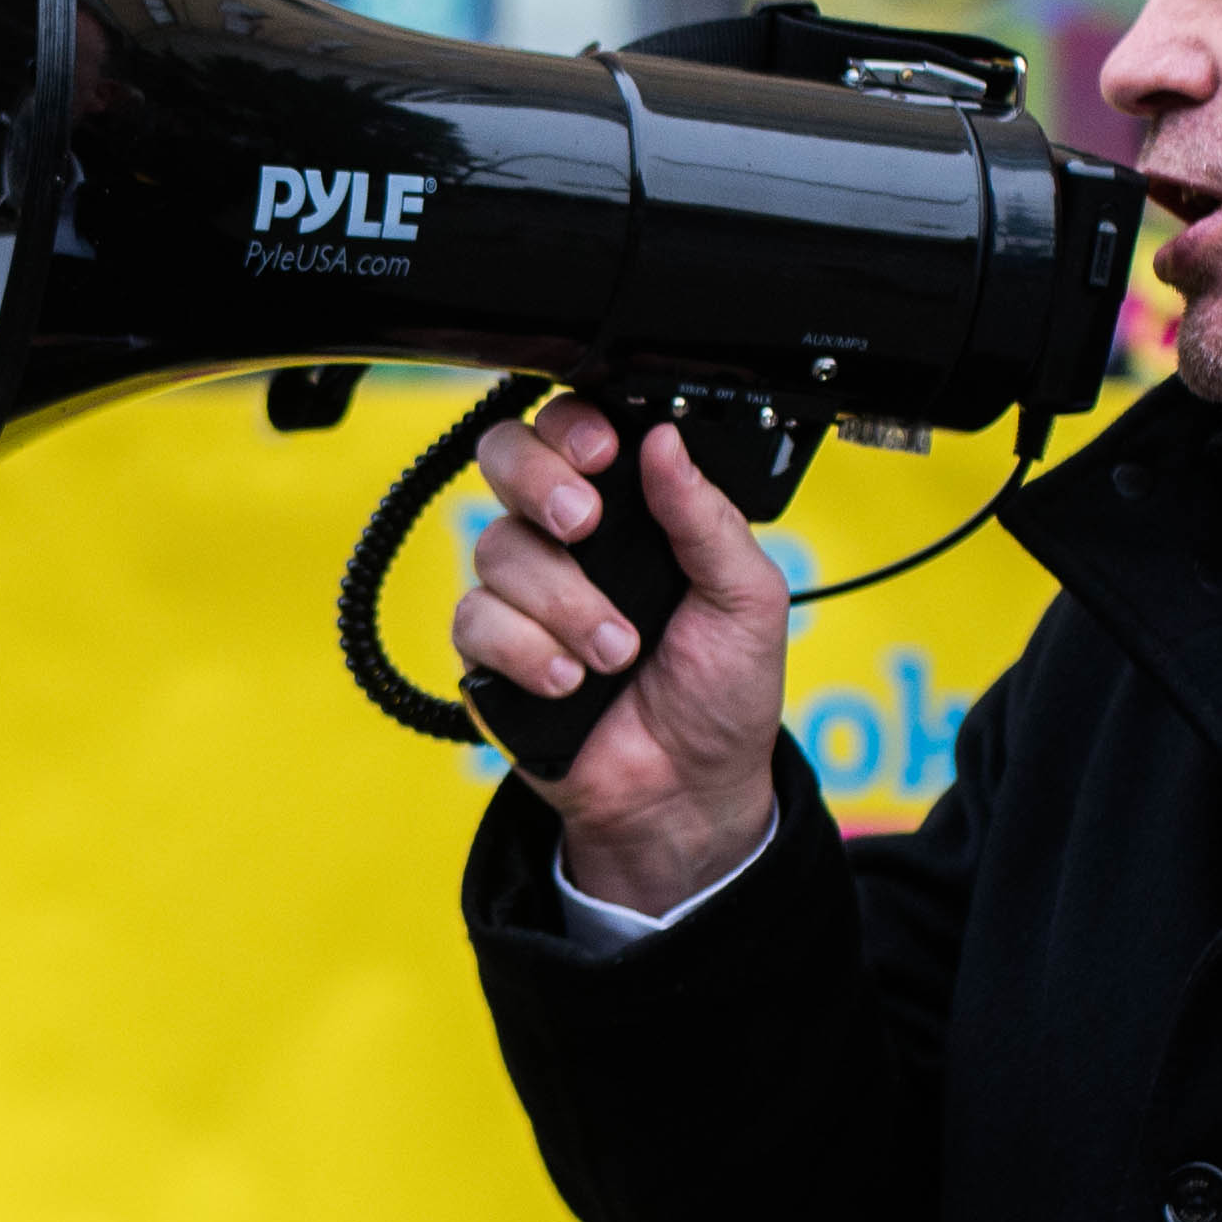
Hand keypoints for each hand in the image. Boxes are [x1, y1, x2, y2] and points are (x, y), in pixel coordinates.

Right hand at [454, 401, 789, 911]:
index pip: (576, 430)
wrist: (687, 793)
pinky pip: (475, 620)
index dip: (572, 428)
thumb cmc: (721, 694)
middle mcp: (569, 540)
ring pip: (498, 547)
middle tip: (583, 527)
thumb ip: (707, 518)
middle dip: (538, 480)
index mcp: (632, 511)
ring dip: (564, 602)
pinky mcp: (491, 652)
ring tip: (616, 654)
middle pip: (506, 457)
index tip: (604, 458)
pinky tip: (569, 682)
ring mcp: (525, 594)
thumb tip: (664, 439)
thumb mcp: (746, 599)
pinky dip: (528, 651)